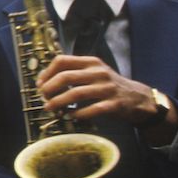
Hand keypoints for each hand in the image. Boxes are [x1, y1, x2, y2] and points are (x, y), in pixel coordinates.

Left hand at [38, 54, 169, 127]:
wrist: (137, 98)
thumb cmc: (109, 86)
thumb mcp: (94, 73)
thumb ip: (75, 73)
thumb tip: (45, 80)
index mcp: (91, 62)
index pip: (62, 60)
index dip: (47, 72)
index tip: (40, 85)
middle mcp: (98, 72)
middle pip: (66, 77)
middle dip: (49, 88)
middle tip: (43, 98)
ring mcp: (107, 88)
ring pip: (76, 93)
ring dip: (59, 102)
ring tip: (50, 108)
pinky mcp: (114, 104)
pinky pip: (92, 109)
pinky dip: (77, 114)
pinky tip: (70, 116)